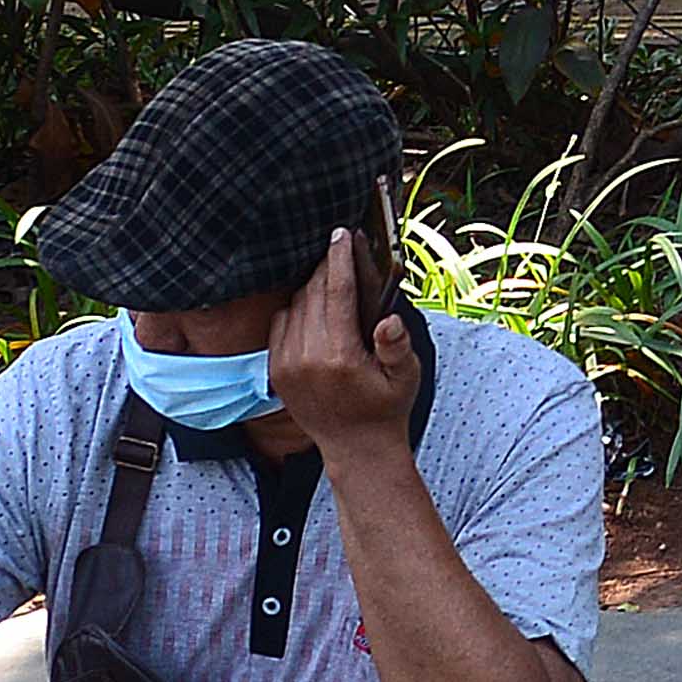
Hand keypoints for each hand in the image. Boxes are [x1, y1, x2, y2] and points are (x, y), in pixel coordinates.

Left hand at [264, 224, 419, 449]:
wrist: (356, 448)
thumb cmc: (386, 407)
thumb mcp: (405, 377)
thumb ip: (396, 346)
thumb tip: (388, 321)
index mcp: (340, 356)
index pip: (336, 292)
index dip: (339, 258)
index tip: (341, 233)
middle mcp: (307, 358)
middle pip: (313, 292)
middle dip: (327, 268)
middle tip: (341, 250)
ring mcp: (287, 364)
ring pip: (295, 304)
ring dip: (311, 287)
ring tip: (331, 279)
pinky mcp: (275, 370)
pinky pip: (280, 323)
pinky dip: (296, 309)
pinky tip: (314, 308)